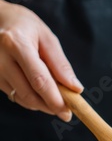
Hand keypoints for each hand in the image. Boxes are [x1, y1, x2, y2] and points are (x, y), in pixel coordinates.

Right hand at [0, 0, 82, 120]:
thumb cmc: (24, 27)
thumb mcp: (46, 37)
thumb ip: (60, 64)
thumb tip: (75, 88)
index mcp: (16, 44)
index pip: (39, 80)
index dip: (55, 99)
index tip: (68, 111)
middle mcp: (1, 60)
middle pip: (29, 94)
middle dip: (50, 107)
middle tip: (66, 112)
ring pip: (23, 99)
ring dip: (42, 105)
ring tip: (54, 99)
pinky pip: (16, 97)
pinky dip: (31, 100)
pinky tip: (39, 93)